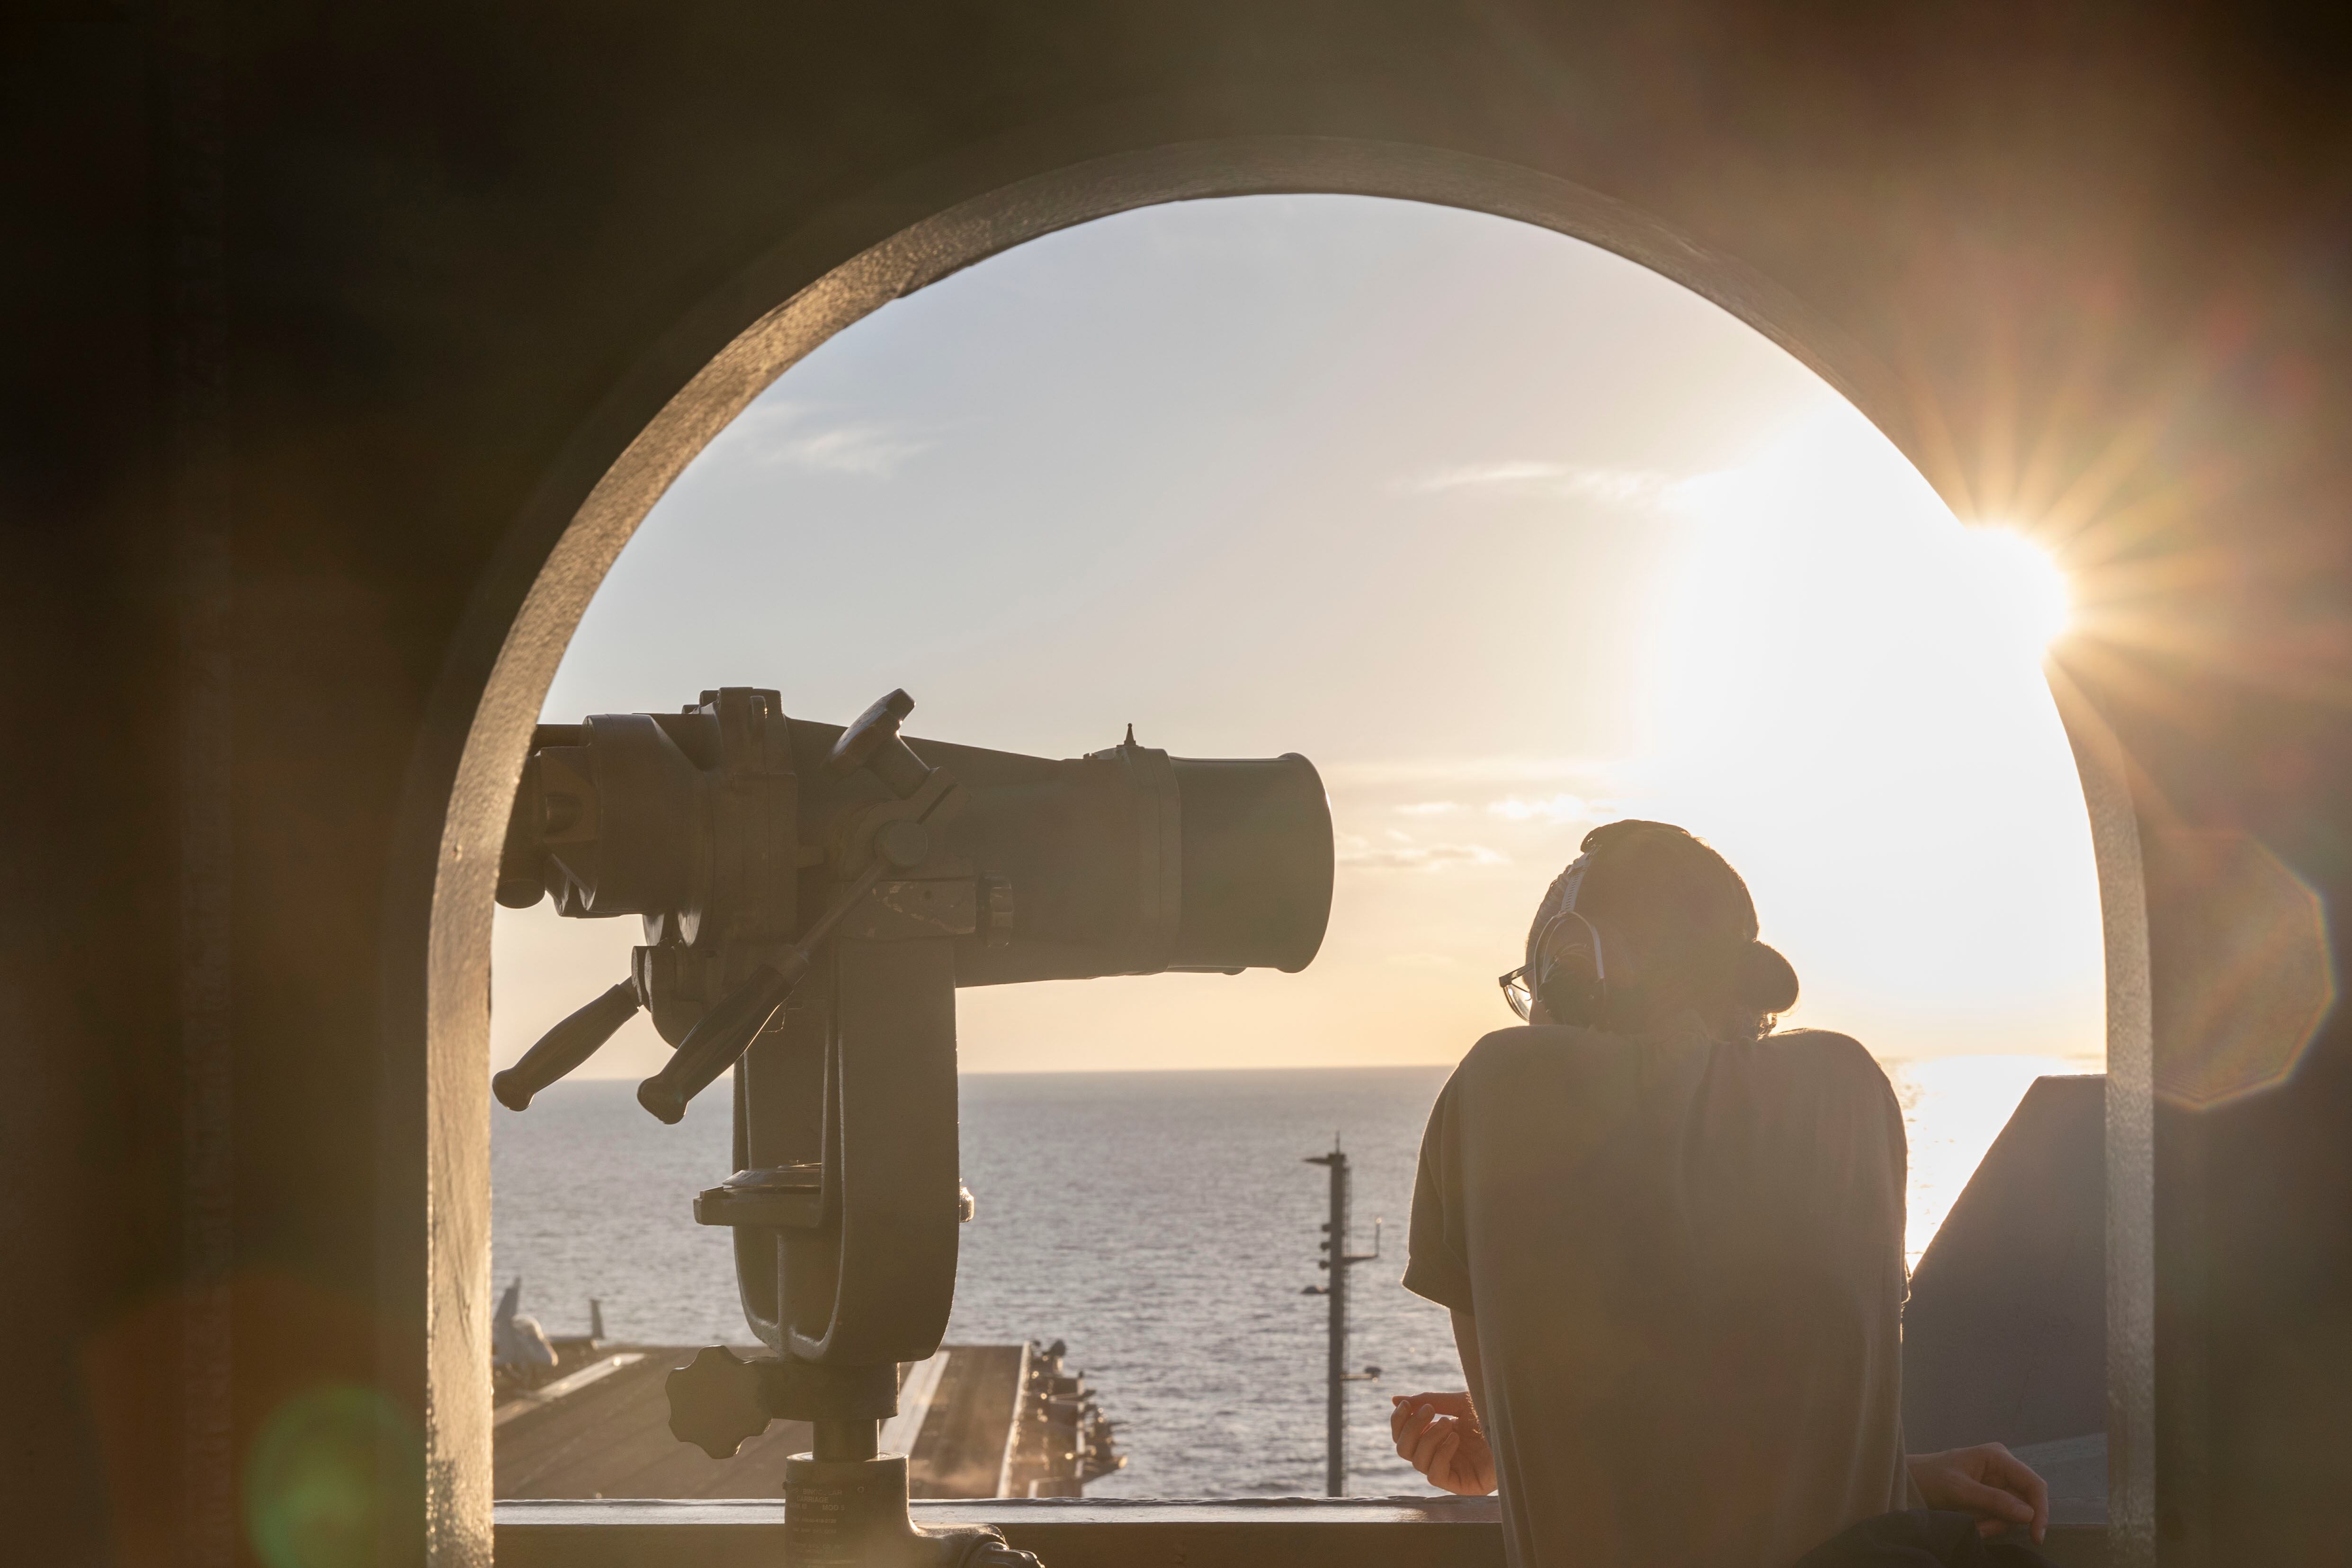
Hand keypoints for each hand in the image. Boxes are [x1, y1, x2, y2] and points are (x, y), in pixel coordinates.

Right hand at [1390, 1392, 1496, 1495]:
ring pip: (1417, 1462)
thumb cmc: (1493, 1415)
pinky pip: (1435, 1475)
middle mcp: (1439, 1455)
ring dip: (1428, 1438)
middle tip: (1430, 1411)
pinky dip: (1440, 1454)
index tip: (1407, 1404)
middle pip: (1403, 1449)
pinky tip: (1455, 1439)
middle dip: (1411, 1428)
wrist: (1518, 1429)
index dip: (1399, 1421)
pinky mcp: (1460, 1485)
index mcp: (1436, 1436)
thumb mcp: (1458, 1403)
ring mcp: (1450, 1470)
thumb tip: (1395, 1399)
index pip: (1404, 1435)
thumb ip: (1428, 1401)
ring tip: (1448, 1423)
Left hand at [1906, 1444, 2048, 1541]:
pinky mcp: (1991, 1498)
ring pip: (2013, 1514)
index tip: (2036, 1535)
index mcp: (1998, 1457)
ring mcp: (1997, 1484)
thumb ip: (1993, 1500)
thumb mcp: (1959, 1490)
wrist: (1909, 1482)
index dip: (2040, 1509)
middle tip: (1982, 1528)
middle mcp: (2003, 1469)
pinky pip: (2000, 1517)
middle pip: (2024, 1502)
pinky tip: (1972, 1524)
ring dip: (1994, 1524)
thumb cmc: (1930, 1478)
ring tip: (1971, 1525)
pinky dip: (1988, 1525)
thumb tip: (2029, 1513)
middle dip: (2005, 1520)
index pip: (2033, 1483)